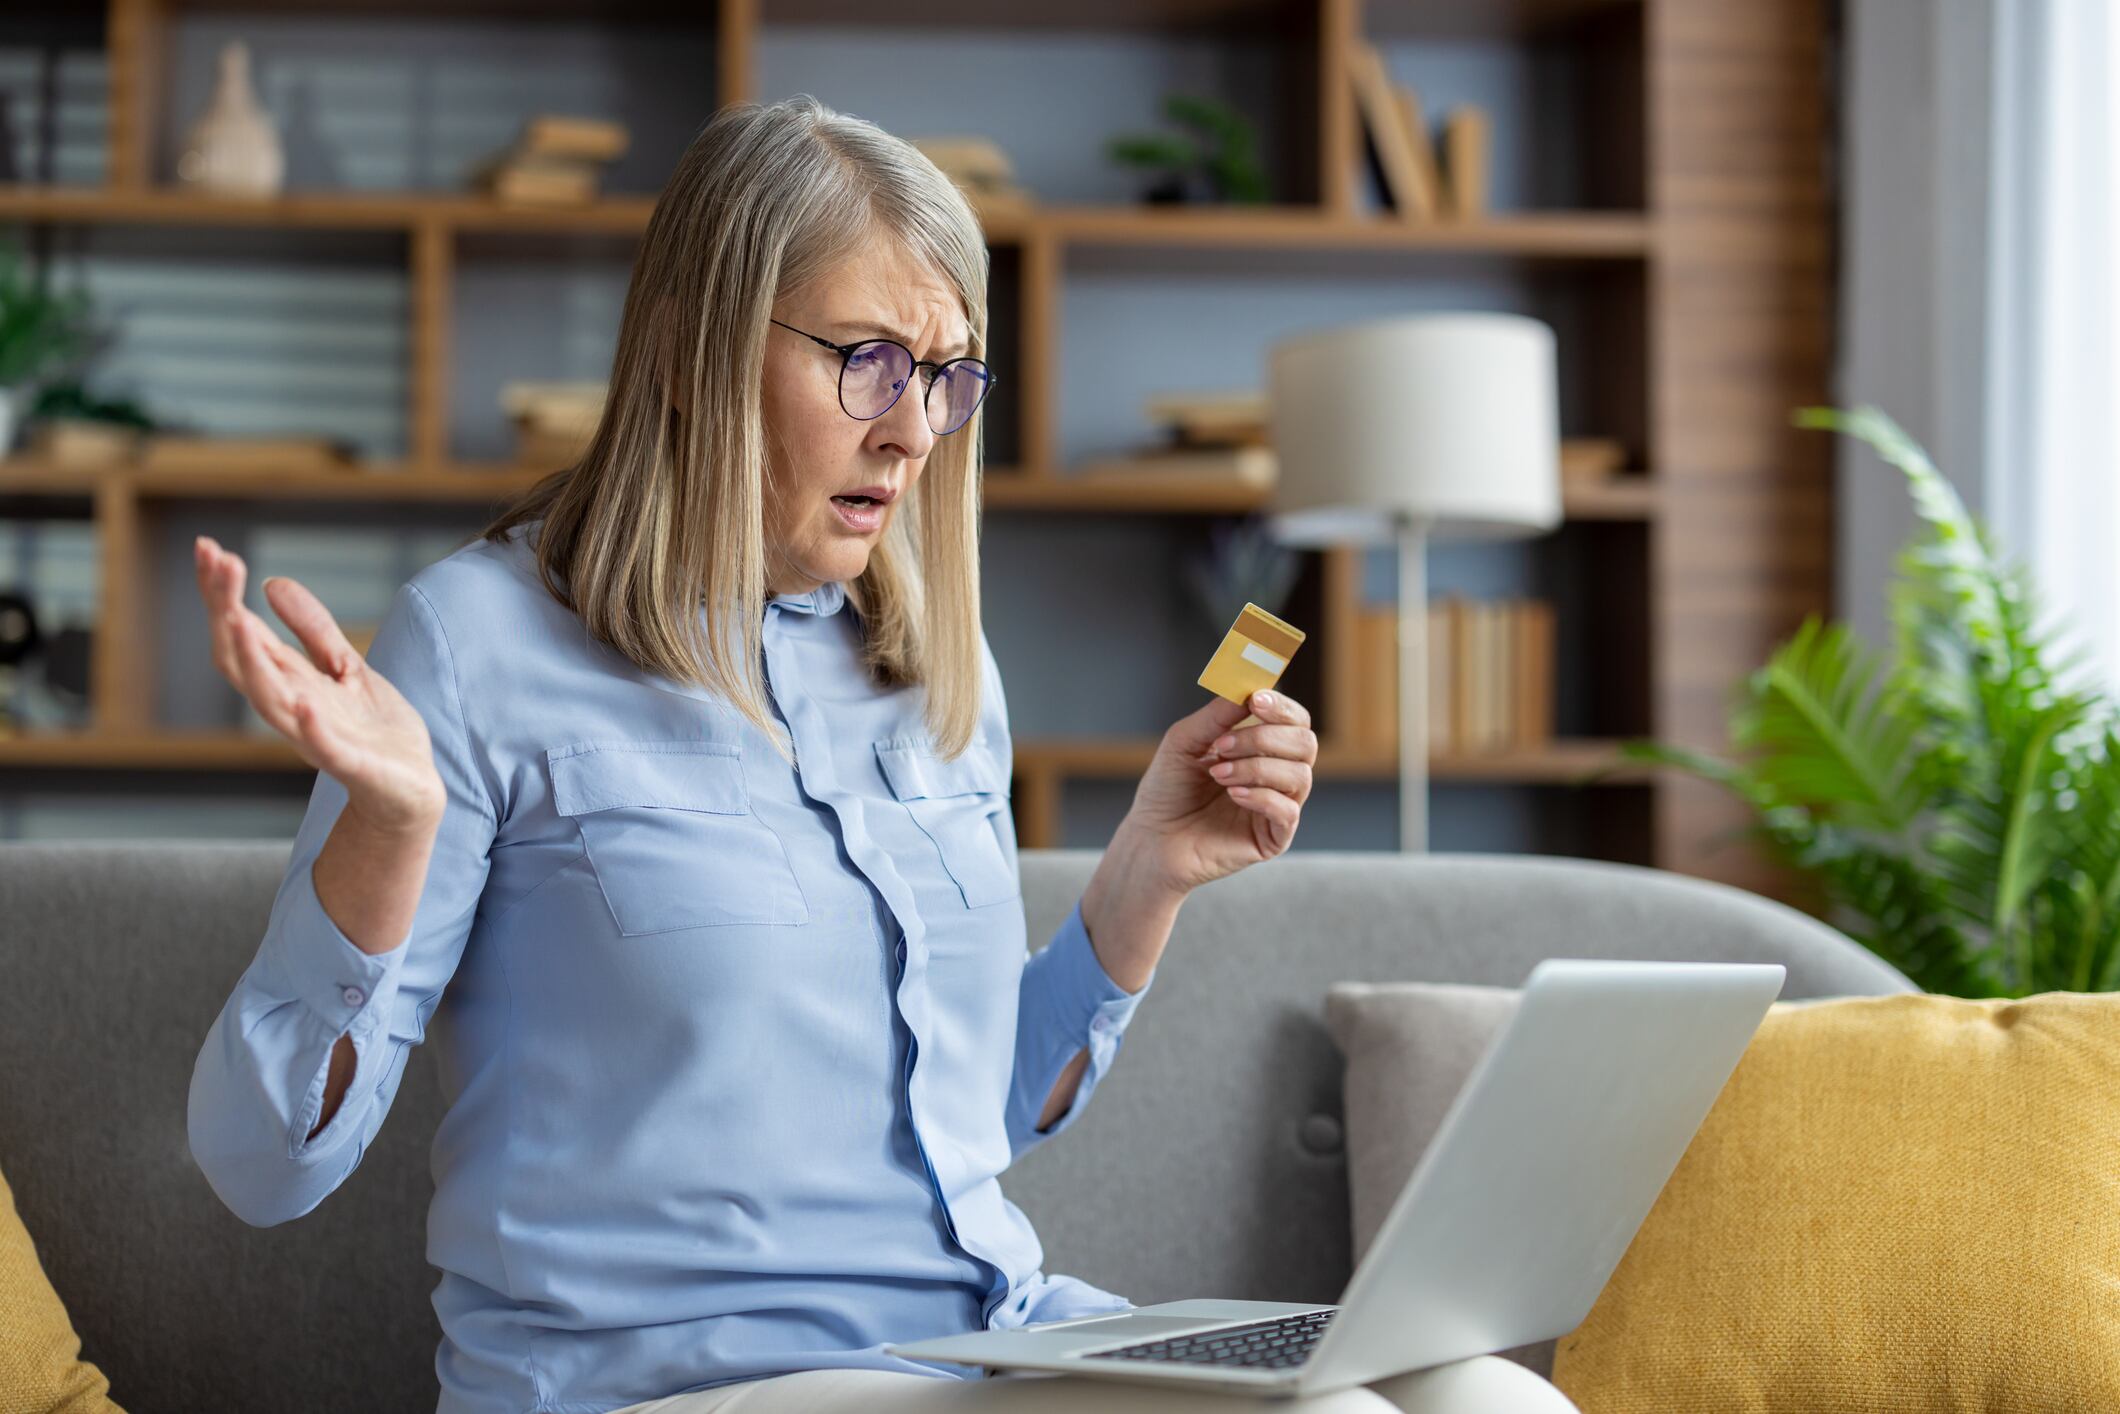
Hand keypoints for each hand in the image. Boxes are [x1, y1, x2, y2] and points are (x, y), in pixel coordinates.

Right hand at [195, 534, 445, 836]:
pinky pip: (325, 747)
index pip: (241, 635)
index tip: (208, 548)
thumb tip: (273, 583)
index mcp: (290, 683)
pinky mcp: (351, 764)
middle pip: (241, 660)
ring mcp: (318, 738)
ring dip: (252, 662)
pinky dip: (311, 726)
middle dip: (225, 612)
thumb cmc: (374, 731)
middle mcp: (292, 708)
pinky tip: (304, 700)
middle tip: (218, 563)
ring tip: (238, 620)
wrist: (410, 790)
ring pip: (270, 702)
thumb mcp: (348, 667)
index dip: (221, 594)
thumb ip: (312, 631)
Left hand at [1118, 688, 1315, 896]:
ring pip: (1299, 775)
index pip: (1294, 721)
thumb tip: (1248, 690)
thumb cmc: (1168, 789)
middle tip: (1223, 746)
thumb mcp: (1184, 741)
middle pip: (1306, 743)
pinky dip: (1262, 797)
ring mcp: (1278, 807)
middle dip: (1265, 737)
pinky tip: (1233, 795)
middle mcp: (1277, 775)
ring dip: (1256, 767)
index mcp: (1262, 748)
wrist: (1151, 838)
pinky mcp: (1274, 838)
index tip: (1256, 700)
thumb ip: (1216, 716)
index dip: (1281, 707)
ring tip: (1218, 774)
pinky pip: (1288, 811)